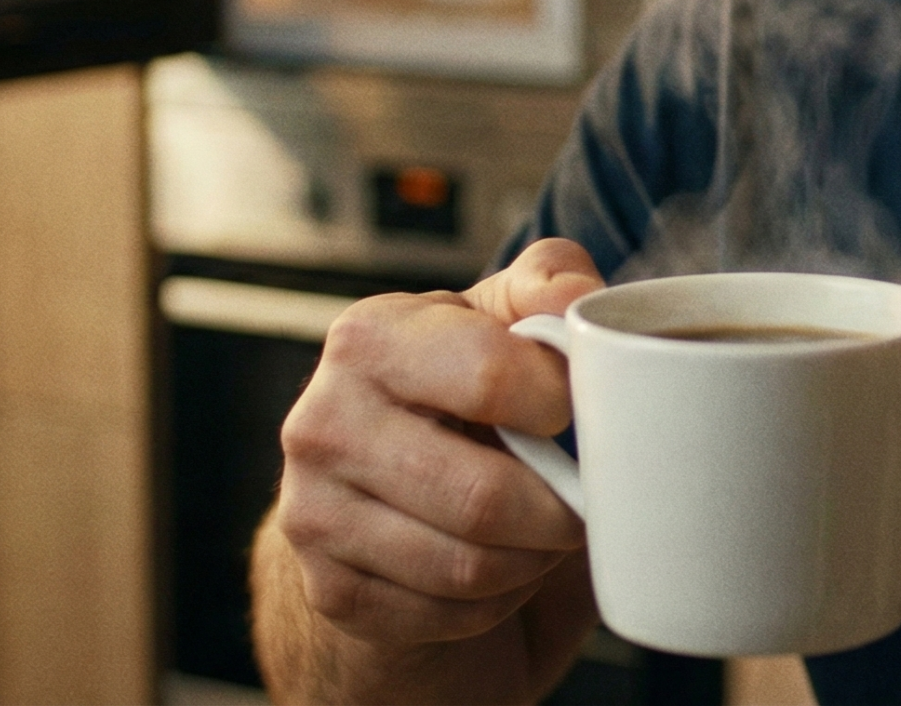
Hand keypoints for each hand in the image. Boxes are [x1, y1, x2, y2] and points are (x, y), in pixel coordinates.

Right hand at [271, 238, 603, 651]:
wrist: (377, 482)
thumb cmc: (458, 385)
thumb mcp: (499, 316)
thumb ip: (546, 284)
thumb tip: (578, 297)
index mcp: (369, 338)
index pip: (489, 377)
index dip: (561, 402)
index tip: (582, 411)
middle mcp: (322, 424)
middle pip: (483, 496)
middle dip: (560, 508)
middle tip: (587, 497)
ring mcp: (313, 515)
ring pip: (469, 567)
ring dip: (533, 559)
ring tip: (546, 529)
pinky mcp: (330, 591)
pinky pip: (447, 616)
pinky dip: (498, 601)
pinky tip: (502, 566)